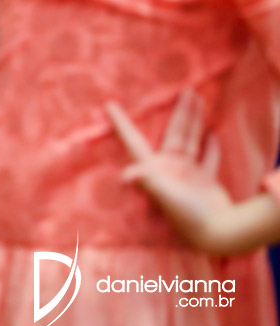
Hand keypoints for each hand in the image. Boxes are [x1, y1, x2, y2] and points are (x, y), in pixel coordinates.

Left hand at [107, 91, 232, 253]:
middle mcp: (168, 168)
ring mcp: (187, 175)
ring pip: (191, 140)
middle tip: (187, 89)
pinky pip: (207, 160)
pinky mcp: (204, 182)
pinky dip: (210, 148)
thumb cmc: (189, 217)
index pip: (133, 140)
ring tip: (199, 99)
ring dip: (195, 121)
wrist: (216, 236)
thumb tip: (125, 176)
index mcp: (154, 168)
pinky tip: (213, 135)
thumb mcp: (165, 196)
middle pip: (174, 132)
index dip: (121, 122)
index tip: (109, 104)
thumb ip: (148, 183)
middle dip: (181, 112)